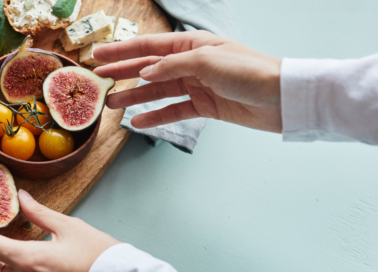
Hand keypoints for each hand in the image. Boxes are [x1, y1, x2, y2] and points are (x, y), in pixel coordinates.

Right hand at [93, 31, 282, 132]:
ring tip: (111, 105)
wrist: (280, 99)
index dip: (122, 51)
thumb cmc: (249, 72)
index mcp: (192, 44)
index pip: (149, 46)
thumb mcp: (206, 61)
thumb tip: (145, 73)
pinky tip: (137, 122)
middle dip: (122, 74)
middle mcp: (191, 62)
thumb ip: (172, 66)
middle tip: (97, 81)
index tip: (98, 56)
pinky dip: (155, 116)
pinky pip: (173, 111)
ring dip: (134, 97)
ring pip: (157, 91)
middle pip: (148, 68)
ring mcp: (196, 85)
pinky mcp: (204, 106)